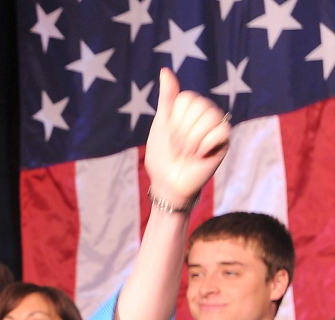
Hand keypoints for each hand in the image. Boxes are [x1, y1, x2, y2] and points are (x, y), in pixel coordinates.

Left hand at [144, 68, 230, 206]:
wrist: (168, 182)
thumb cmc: (162, 156)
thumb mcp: (161, 124)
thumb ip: (168, 98)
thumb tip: (165, 70)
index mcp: (190, 108)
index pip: (187, 98)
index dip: (175, 119)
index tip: (170, 134)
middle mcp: (205, 114)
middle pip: (199, 106)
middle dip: (182, 131)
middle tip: (179, 146)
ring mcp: (216, 127)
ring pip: (210, 117)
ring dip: (192, 139)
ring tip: (187, 152)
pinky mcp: (224, 142)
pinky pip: (220, 131)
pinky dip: (204, 145)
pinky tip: (200, 155)